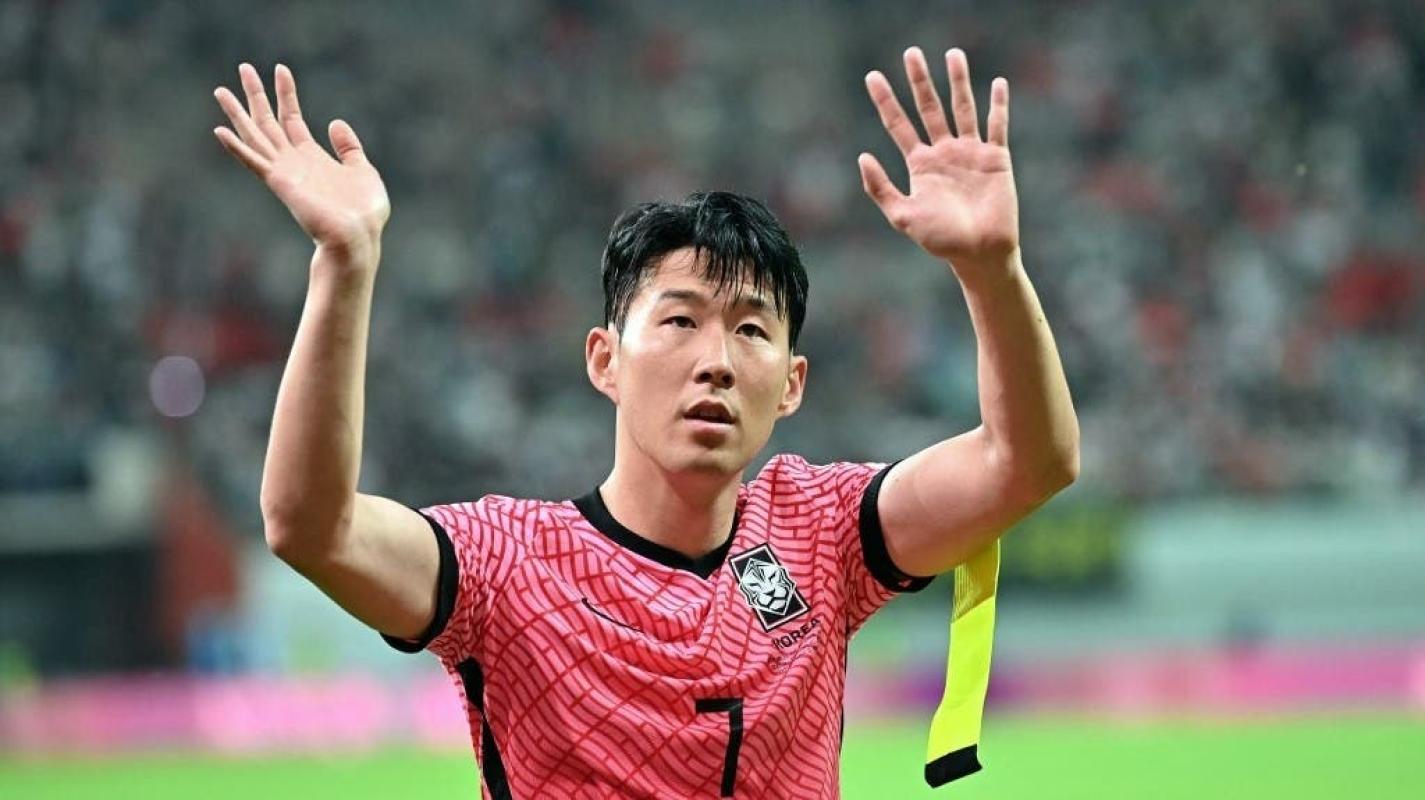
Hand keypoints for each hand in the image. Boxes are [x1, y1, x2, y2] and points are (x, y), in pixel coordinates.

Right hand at [213, 64, 389, 264]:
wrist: (358, 236)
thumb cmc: (363, 212)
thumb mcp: (362, 170)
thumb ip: (348, 147)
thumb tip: (335, 123)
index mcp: (312, 157)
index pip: (293, 118)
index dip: (286, 94)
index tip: (280, 69)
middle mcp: (294, 162)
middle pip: (269, 121)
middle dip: (256, 94)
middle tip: (244, 67)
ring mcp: (285, 172)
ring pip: (256, 135)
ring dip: (238, 113)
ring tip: (220, 90)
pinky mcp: (280, 182)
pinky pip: (255, 161)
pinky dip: (237, 147)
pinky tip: (220, 131)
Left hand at [859, 48, 1018, 277]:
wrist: (980, 254)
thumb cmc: (941, 240)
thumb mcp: (902, 216)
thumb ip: (880, 188)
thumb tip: (862, 156)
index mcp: (920, 165)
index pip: (898, 124)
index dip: (885, 101)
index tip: (872, 76)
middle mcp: (944, 153)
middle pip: (929, 108)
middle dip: (919, 81)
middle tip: (911, 53)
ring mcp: (970, 153)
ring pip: (963, 108)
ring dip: (958, 81)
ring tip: (952, 54)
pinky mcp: (996, 158)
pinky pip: (997, 125)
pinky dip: (998, 105)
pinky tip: (997, 83)